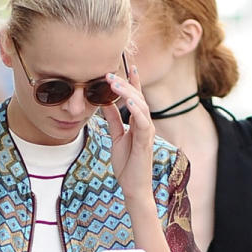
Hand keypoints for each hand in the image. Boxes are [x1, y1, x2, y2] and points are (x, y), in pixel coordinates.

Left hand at [101, 64, 154, 204]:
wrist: (133, 187)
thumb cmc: (127, 164)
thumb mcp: (116, 137)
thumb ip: (113, 119)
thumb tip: (104, 101)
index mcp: (139, 122)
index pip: (136, 97)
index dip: (132, 80)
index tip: (125, 64)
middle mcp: (146, 124)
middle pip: (137, 97)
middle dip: (125, 83)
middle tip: (109, 72)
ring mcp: (147, 133)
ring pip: (140, 106)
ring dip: (127, 93)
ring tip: (114, 83)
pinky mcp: (145, 143)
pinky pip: (143, 123)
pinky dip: (137, 111)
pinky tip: (129, 101)